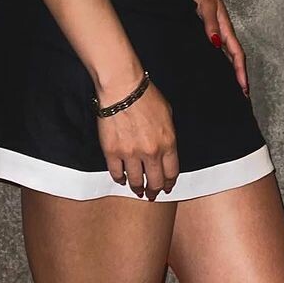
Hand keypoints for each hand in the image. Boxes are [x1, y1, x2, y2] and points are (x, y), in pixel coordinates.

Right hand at [95, 75, 178, 199]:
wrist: (123, 88)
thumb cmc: (146, 96)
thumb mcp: (168, 114)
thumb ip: (168, 135)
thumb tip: (165, 149)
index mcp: (168, 143)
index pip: (172, 173)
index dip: (170, 183)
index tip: (167, 187)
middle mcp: (151, 153)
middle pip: (155, 182)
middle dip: (155, 190)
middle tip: (152, 194)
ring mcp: (130, 154)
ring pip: (136, 181)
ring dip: (138, 188)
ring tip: (137, 190)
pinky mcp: (112, 152)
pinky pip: (116, 173)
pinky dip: (119, 179)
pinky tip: (122, 179)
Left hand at [192, 0, 249, 97]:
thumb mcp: (205, 4)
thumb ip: (210, 23)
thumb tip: (216, 44)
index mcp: (225, 26)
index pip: (236, 53)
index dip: (240, 71)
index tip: (244, 88)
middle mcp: (222, 30)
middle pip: (234, 57)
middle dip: (239, 75)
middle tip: (241, 94)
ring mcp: (215, 29)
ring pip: (226, 53)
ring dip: (230, 69)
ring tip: (230, 86)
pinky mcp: (206, 27)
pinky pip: (216, 47)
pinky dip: (219, 59)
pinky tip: (213, 65)